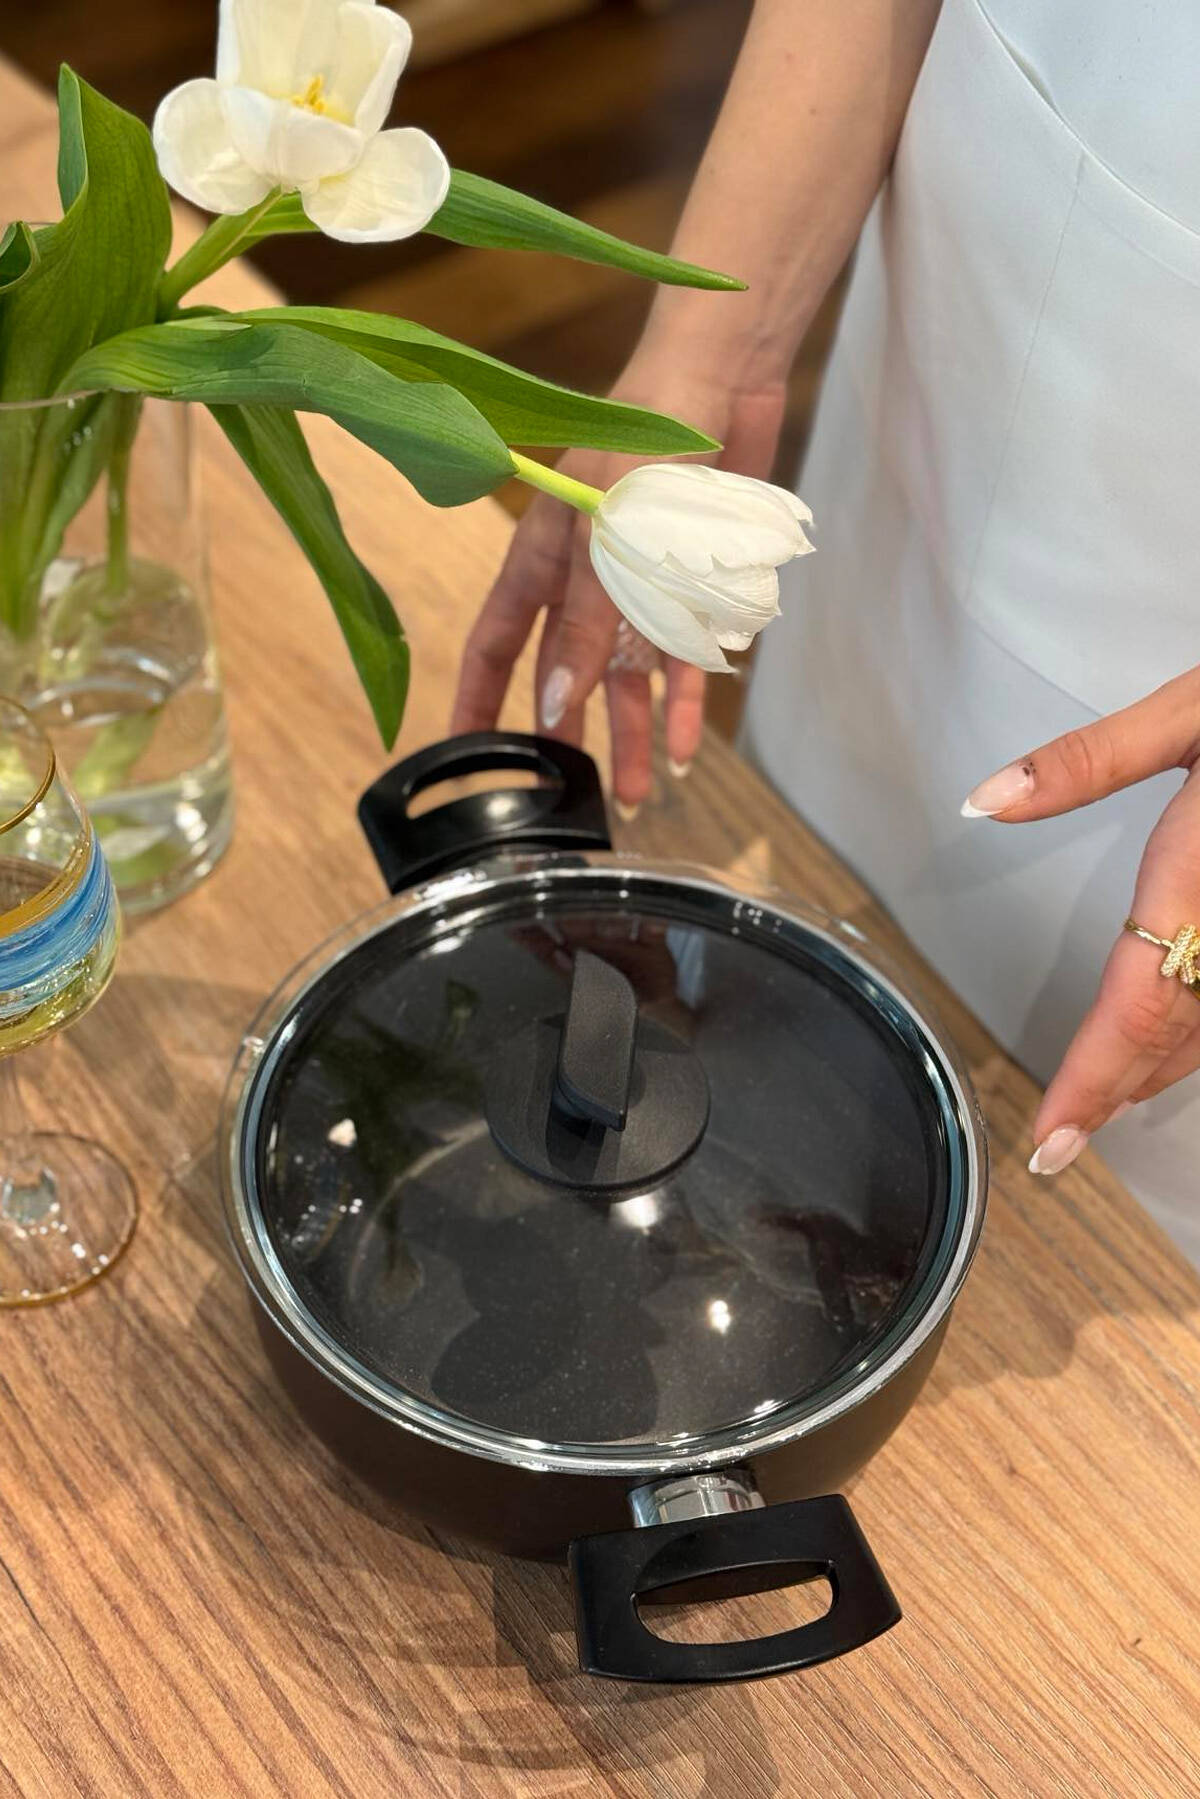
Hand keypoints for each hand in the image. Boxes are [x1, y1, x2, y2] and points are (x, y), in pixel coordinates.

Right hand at [450, 365, 787, 808]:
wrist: (722, 381)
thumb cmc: (646, 441)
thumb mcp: (606, 538)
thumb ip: (585, 622)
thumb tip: (555, 702)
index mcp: (542, 561)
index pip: (495, 644)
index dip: (477, 699)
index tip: (464, 754)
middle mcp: (586, 581)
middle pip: (566, 673)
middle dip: (568, 734)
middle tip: (571, 796)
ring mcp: (640, 583)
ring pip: (629, 675)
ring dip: (633, 732)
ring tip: (638, 792)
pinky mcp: (693, 583)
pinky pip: (685, 655)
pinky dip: (686, 700)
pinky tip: (687, 745)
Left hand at [962, 667, 1199, 1173]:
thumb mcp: (1189, 713)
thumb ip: (1086, 762)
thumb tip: (984, 802)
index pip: (1138, 1004)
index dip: (1092, 1081)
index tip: (1053, 1139)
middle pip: (1180, 1035)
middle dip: (1116, 1091)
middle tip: (1063, 1143)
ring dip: (1162, 1069)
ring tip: (1104, 1104)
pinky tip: (1178, 1046)